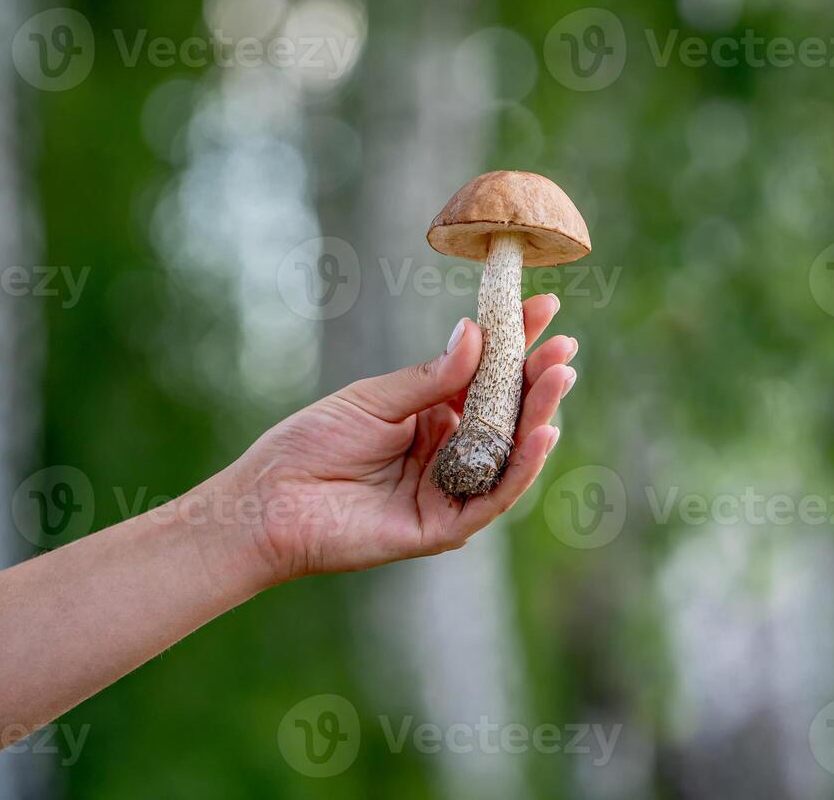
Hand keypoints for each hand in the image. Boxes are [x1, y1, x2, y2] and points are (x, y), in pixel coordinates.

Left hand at [203, 294, 575, 585]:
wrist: (268, 501)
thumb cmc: (312, 444)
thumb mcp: (375, 398)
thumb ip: (432, 376)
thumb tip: (477, 333)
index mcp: (435, 416)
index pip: (488, 377)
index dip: (517, 344)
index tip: (544, 307)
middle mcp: (451, 452)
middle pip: (507, 415)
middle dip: (538, 380)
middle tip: (565, 347)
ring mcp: (451, 489)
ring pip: (509, 454)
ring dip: (540, 417)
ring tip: (560, 377)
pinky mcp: (444, 526)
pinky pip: (493, 497)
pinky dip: (522, 468)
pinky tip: (541, 434)